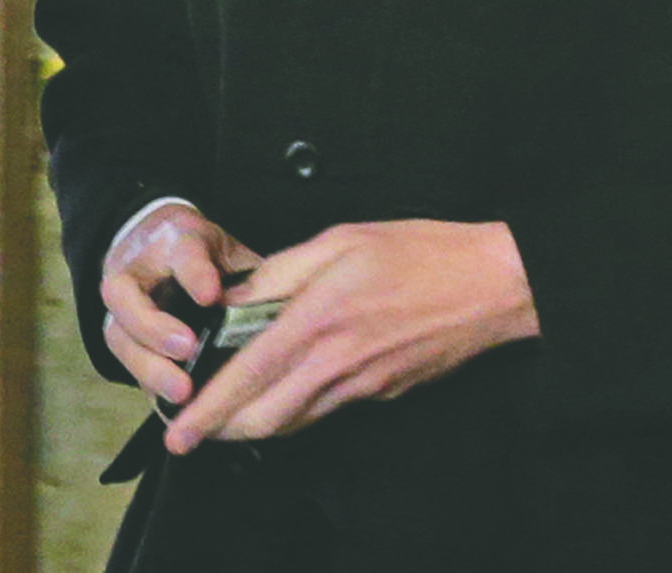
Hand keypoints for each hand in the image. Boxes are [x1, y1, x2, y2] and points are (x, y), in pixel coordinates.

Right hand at [100, 203, 259, 406]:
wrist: (160, 250)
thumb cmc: (208, 256)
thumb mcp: (232, 252)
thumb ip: (250, 277)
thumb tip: (286, 312)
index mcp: (174, 240)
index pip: (182, 252)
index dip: (195, 274)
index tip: (210, 296)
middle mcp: (136, 271)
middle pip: (125, 296)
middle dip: (155, 327)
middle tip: (187, 350)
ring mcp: (120, 309)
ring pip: (118, 336)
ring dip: (148, 367)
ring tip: (181, 392)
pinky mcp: (122, 342)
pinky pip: (127, 367)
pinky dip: (151, 389)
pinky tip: (176, 411)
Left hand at [161, 219, 538, 454]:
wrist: (491, 285)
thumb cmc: (423, 253)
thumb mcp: (343, 240)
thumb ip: (282, 270)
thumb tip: (236, 296)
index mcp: (319, 320)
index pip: (249, 376)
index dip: (208, 409)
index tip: (179, 429)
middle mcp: (337, 364)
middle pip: (265, 419)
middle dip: (222, 430)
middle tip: (196, 425)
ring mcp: (363, 387)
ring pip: (294, 422)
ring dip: (257, 423)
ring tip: (232, 409)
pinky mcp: (383, 395)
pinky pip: (327, 411)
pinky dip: (297, 409)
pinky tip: (290, 388)